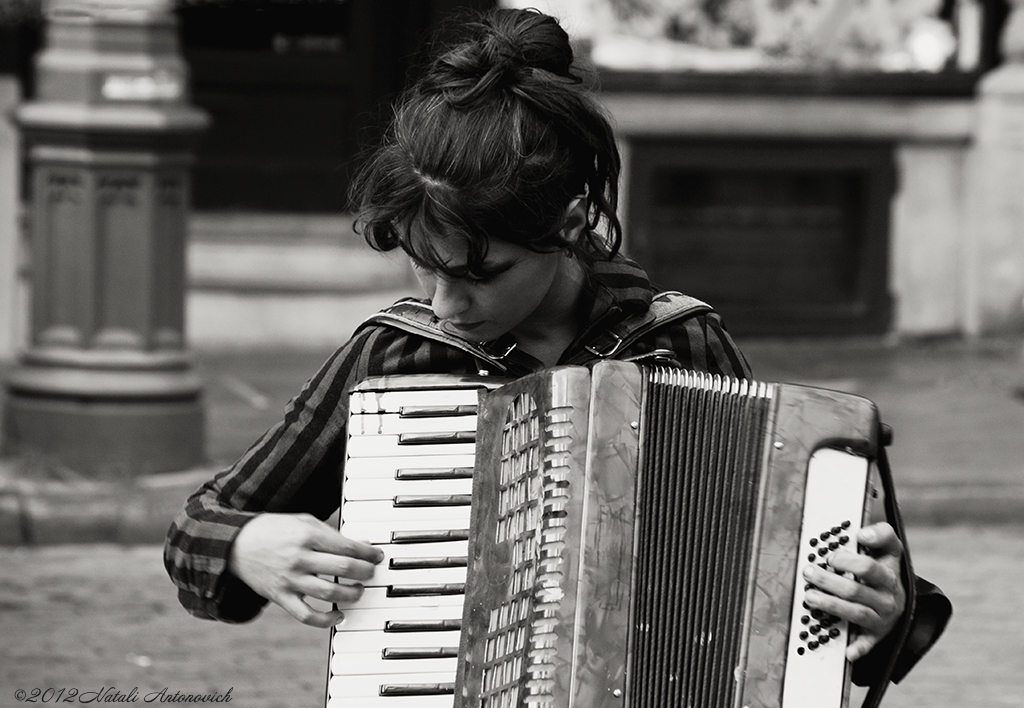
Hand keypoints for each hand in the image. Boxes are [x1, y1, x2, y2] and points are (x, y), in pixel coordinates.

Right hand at [228, 513, 383, 627]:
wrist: (236, 544)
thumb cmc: (274, 530)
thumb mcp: (303, 521)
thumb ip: (331, 534)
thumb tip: (360, 546)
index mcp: (307, 535)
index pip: (346, 546)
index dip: (367, 553)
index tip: (376, 556)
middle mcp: (299, 558)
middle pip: (342, 569)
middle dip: (364, 572)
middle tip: (371, 573)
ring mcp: (290, 580)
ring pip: (329, 593)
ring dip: (351, 594)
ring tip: (358, 590)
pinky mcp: (281, 597)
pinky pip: (306, 615)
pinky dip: (325, 620)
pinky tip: (339, 615)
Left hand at [802, 522, 906, 660]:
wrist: (902, 600)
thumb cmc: (885, 570)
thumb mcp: (889, 550)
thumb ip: (880, 534)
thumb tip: (862, 533)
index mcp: (889, 575)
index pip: (870, 567)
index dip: (848, 562)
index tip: (831, 556)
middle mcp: (888, 598)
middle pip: (856, 591)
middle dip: (829, 581)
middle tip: (808, 572)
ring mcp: (882, 618)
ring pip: (856, 613)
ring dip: (831, 605)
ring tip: (809, 596)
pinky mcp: (876, 635)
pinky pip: (868, 643)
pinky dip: (859, 648)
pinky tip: (848, 651)